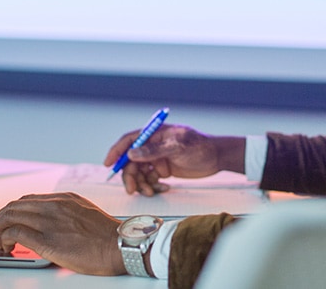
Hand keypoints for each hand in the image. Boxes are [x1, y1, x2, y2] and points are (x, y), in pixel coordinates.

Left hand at [0, 192, 123, 275]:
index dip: (13, 210)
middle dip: (1, 219)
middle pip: (14, 206)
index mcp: (64, 198)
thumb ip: (67, 212)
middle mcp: (54, 205)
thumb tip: (52, 221)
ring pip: (9, 217)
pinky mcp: (46, 240)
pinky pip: (15, 233)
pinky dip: (4, 240)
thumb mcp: (86, 212)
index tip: (7, 219)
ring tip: (0, 243)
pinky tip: (7, 248)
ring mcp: (49, 221)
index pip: (28, 199)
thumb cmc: (106, 236)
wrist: (119, 246)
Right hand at [103, 124, 245, 195]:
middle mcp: (152, 145)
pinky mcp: (162, 170)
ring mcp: (157, 158)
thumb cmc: (199, 146)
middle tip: (132, 189)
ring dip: (141, 184)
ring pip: (139, 173)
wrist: (216, 158)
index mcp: (153, 134)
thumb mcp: (177, 146)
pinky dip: (152, 186)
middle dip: (130, 176)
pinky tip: (165, 188)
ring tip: (152, 191)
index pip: (129, 140)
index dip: (116, 151)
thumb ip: (154, 150)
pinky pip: (149, 180)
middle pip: (131, 161)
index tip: (108, 164)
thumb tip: (131, 154)